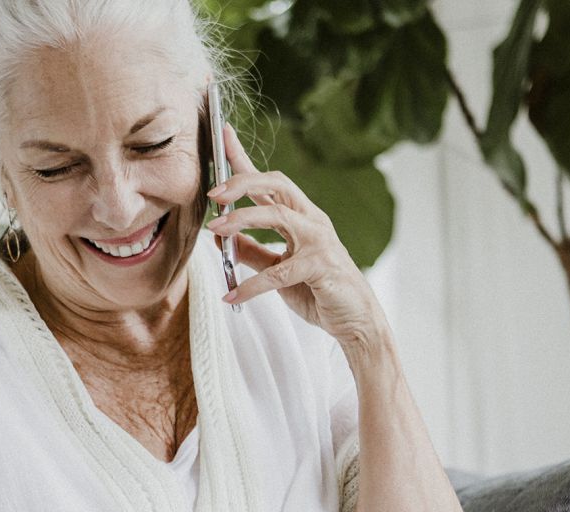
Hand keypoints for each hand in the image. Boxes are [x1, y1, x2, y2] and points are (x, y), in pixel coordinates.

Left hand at [202, 121, 382, 343]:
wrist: (355, 319)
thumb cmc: (318, 290)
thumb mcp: (278, 268)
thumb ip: (252, 251)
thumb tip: (221, 237)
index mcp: (300, 217)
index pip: (269, 180)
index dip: (245, 158)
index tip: (222, 134)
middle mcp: (311, 221)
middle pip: (277, 184)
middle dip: (242, 182)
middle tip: (214, 194)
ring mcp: (319, 241)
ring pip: (277, 216)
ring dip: (242, 220)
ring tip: (216, 230)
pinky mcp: (320, 267)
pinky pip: (278, 272)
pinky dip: (251, 285)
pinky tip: (232, 295)